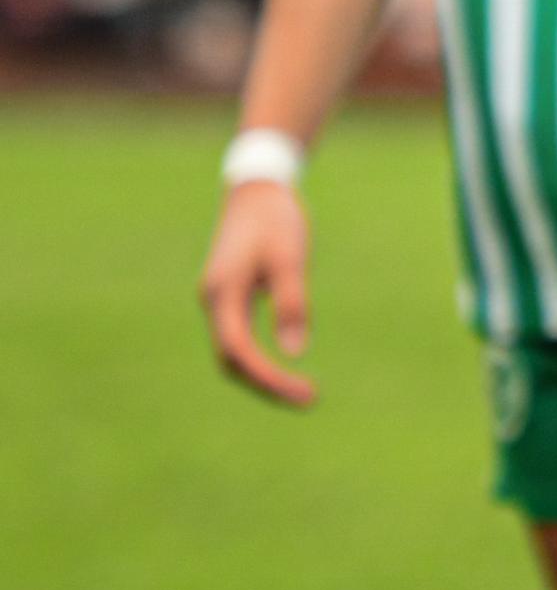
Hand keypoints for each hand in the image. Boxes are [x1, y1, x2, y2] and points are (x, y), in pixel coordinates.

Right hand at [201, 180, 316, 406]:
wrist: (257, 190)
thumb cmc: (276, 219)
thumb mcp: (291, 257)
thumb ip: (291, 302)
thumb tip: (296, 352)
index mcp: (222, 293)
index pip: (238, 350)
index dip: (267, 376)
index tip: (303, 393)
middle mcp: (213, 302)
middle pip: (230, 360)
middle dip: (265, 384)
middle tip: (308, 399)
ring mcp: (218, 301)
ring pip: (232, 353)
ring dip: (261, 376)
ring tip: (300, 392)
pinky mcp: (228, 298)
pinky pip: (237, 340)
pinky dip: (257, 359)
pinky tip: (282, 367)